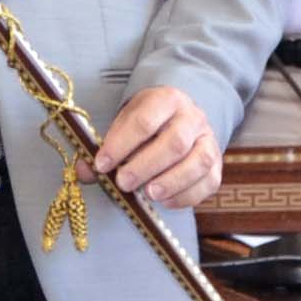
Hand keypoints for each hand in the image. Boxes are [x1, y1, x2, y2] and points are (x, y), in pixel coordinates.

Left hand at [93, 84, 222, 209]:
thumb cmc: (147, 124)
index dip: (121, 144)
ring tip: (148, 194)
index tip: (102, 164)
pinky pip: (209, 182)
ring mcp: (208, 140)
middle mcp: (192, 117)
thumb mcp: (124, 124)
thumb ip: (105, 148)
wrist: (181, 118)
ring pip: (198, 161)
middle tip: (124, 183)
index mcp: (166, 99)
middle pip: (174, 142)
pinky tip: (165, 201)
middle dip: (146, 166)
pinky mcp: (217, 164)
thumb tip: (84, 171)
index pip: (144, 121)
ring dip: (171, 181)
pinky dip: (187, 195)